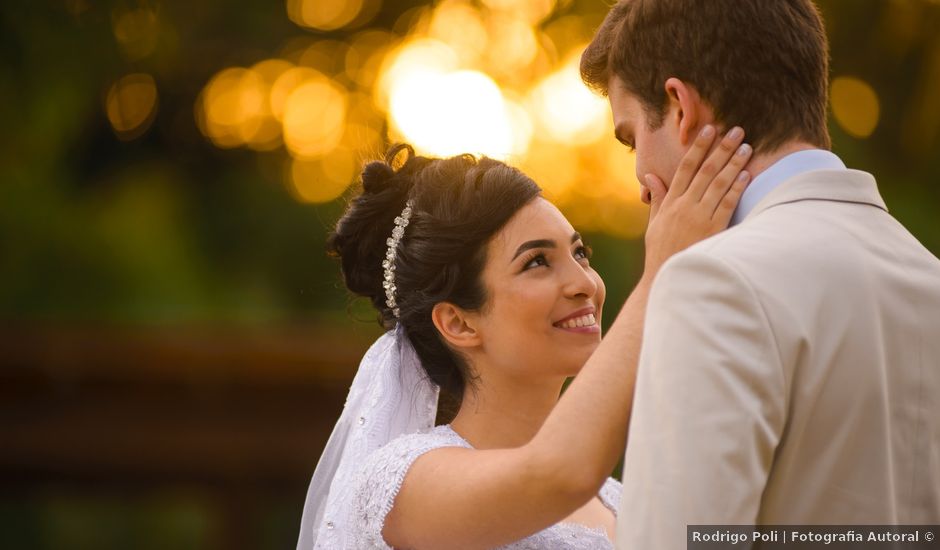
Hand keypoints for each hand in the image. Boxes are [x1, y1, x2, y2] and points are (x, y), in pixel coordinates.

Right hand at [642, 125, 751, 276]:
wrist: (668, 277)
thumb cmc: (661, 252)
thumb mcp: (654, 224)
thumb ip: (657, 199)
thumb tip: (652, 178)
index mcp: (670, 202)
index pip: (685, 167)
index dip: (698, 147)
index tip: (709, 130)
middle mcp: (685, 206)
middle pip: (706, 170)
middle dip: (722, 148)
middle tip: (736, 130)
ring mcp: (699, 217)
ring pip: (719, 183)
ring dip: (734, 163)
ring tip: (746, 147)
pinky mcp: (713, 230)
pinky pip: (727, 204)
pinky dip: (737, 188)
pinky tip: (746, 175)